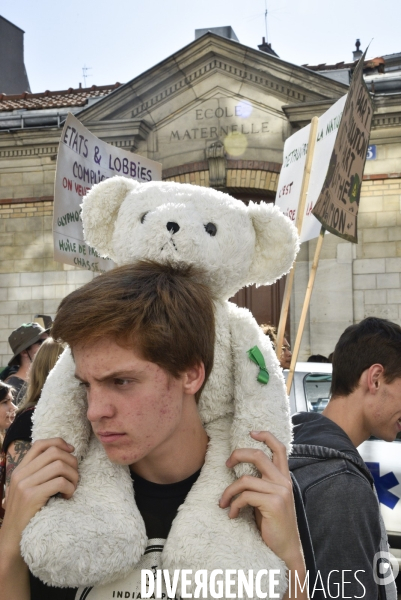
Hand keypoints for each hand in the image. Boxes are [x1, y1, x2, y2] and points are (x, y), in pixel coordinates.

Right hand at [3, 438, 78, 536]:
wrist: (11, 539)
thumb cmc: (25, 513)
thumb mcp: (26, 488)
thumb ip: (38, 473)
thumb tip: (63, 456)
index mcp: (20, 469)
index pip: (40, 444)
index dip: (59, 443)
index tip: (71, 451)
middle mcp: (21, 474)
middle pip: (54, 452)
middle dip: (71, 461)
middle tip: (74, 476)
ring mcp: (25, 485)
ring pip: (60, 465)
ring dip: (73, 476)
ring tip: (72, 487)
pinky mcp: (32, 497)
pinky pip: (60, 482)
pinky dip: (70, 487)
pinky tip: (67, 496)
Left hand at [219, 431, 303, 569]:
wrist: (285, 549)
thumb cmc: (273, 524)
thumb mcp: (269, 499)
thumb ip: (262, 483)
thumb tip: (240, 471)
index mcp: (284, 478)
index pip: (279, 448)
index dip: (266, 436)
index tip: (251, 432)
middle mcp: (284, 481)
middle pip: (258, 456)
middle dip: (237, 455)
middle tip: (226, 464)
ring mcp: (280, 492)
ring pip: (245, 479)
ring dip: (229, 491)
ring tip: (223, 502)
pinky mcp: (273, 504)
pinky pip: (245, 496)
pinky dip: (234, 505)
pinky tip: (232, 514)